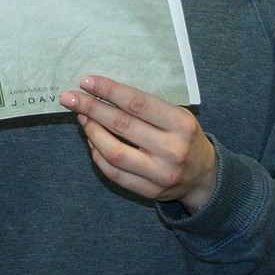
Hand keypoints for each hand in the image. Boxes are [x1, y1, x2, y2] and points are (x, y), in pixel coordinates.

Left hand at [60, 75, 216, 213]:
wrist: (204, 176)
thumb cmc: (184, 137)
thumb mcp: (177, 115)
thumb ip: (147, 106)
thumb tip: (102, 93)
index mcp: (181, 123)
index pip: (137, 103)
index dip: (109, 91)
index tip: (86, 82)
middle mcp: (173, 149)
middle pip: (122, 125)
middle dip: (91, 108)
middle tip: (70, 98)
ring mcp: (161, 173)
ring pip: (114, 152)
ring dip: (92, 132)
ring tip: (81, 118)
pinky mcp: (150, 192)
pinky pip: (115, 173)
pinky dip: (98, 155)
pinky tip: (92, 141)